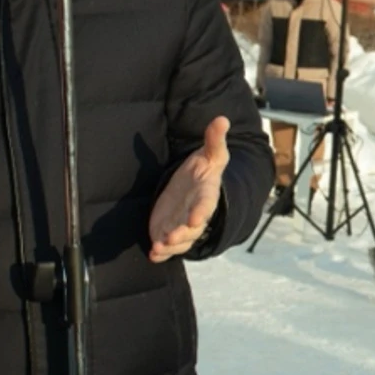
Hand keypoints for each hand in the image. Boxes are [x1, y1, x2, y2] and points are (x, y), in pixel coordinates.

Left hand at [149, 116, 230, 262]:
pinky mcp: (172, 230)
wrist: (196, 185)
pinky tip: (153, 254)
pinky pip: (169, 246)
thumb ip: (214, 140)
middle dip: (182, 234)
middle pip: (192, 228)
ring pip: (181, 241)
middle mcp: (197, 213)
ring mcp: (184, 225)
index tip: (196, 219)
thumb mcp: (211, 154)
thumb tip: (222, 119)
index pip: (206, 205)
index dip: (201, 212)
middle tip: (169, 238)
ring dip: (170, 246)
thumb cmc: (205, 169)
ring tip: (157, 247)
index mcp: (207, 195)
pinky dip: (162, 253)